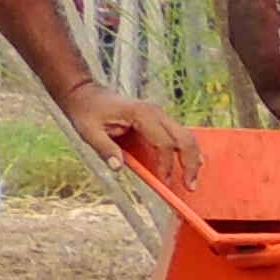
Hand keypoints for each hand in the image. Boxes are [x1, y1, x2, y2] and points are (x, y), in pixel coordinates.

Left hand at [60, 85, 203, 185]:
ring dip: (193, 158)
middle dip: (191, 164)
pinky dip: (186, 151)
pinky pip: (179, 135)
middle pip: (184, 139)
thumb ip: (105, 149)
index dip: (166, 165)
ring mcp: (159, 114)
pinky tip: (187, 165)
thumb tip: (118, 168)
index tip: (164, 183)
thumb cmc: (87, 112)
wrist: (86, 94)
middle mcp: (156, 112)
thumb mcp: (89, 132)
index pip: (164, 143)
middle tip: (190, 186)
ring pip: (187, 136)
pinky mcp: (159, 119)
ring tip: (191, 180)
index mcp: (141, 114)